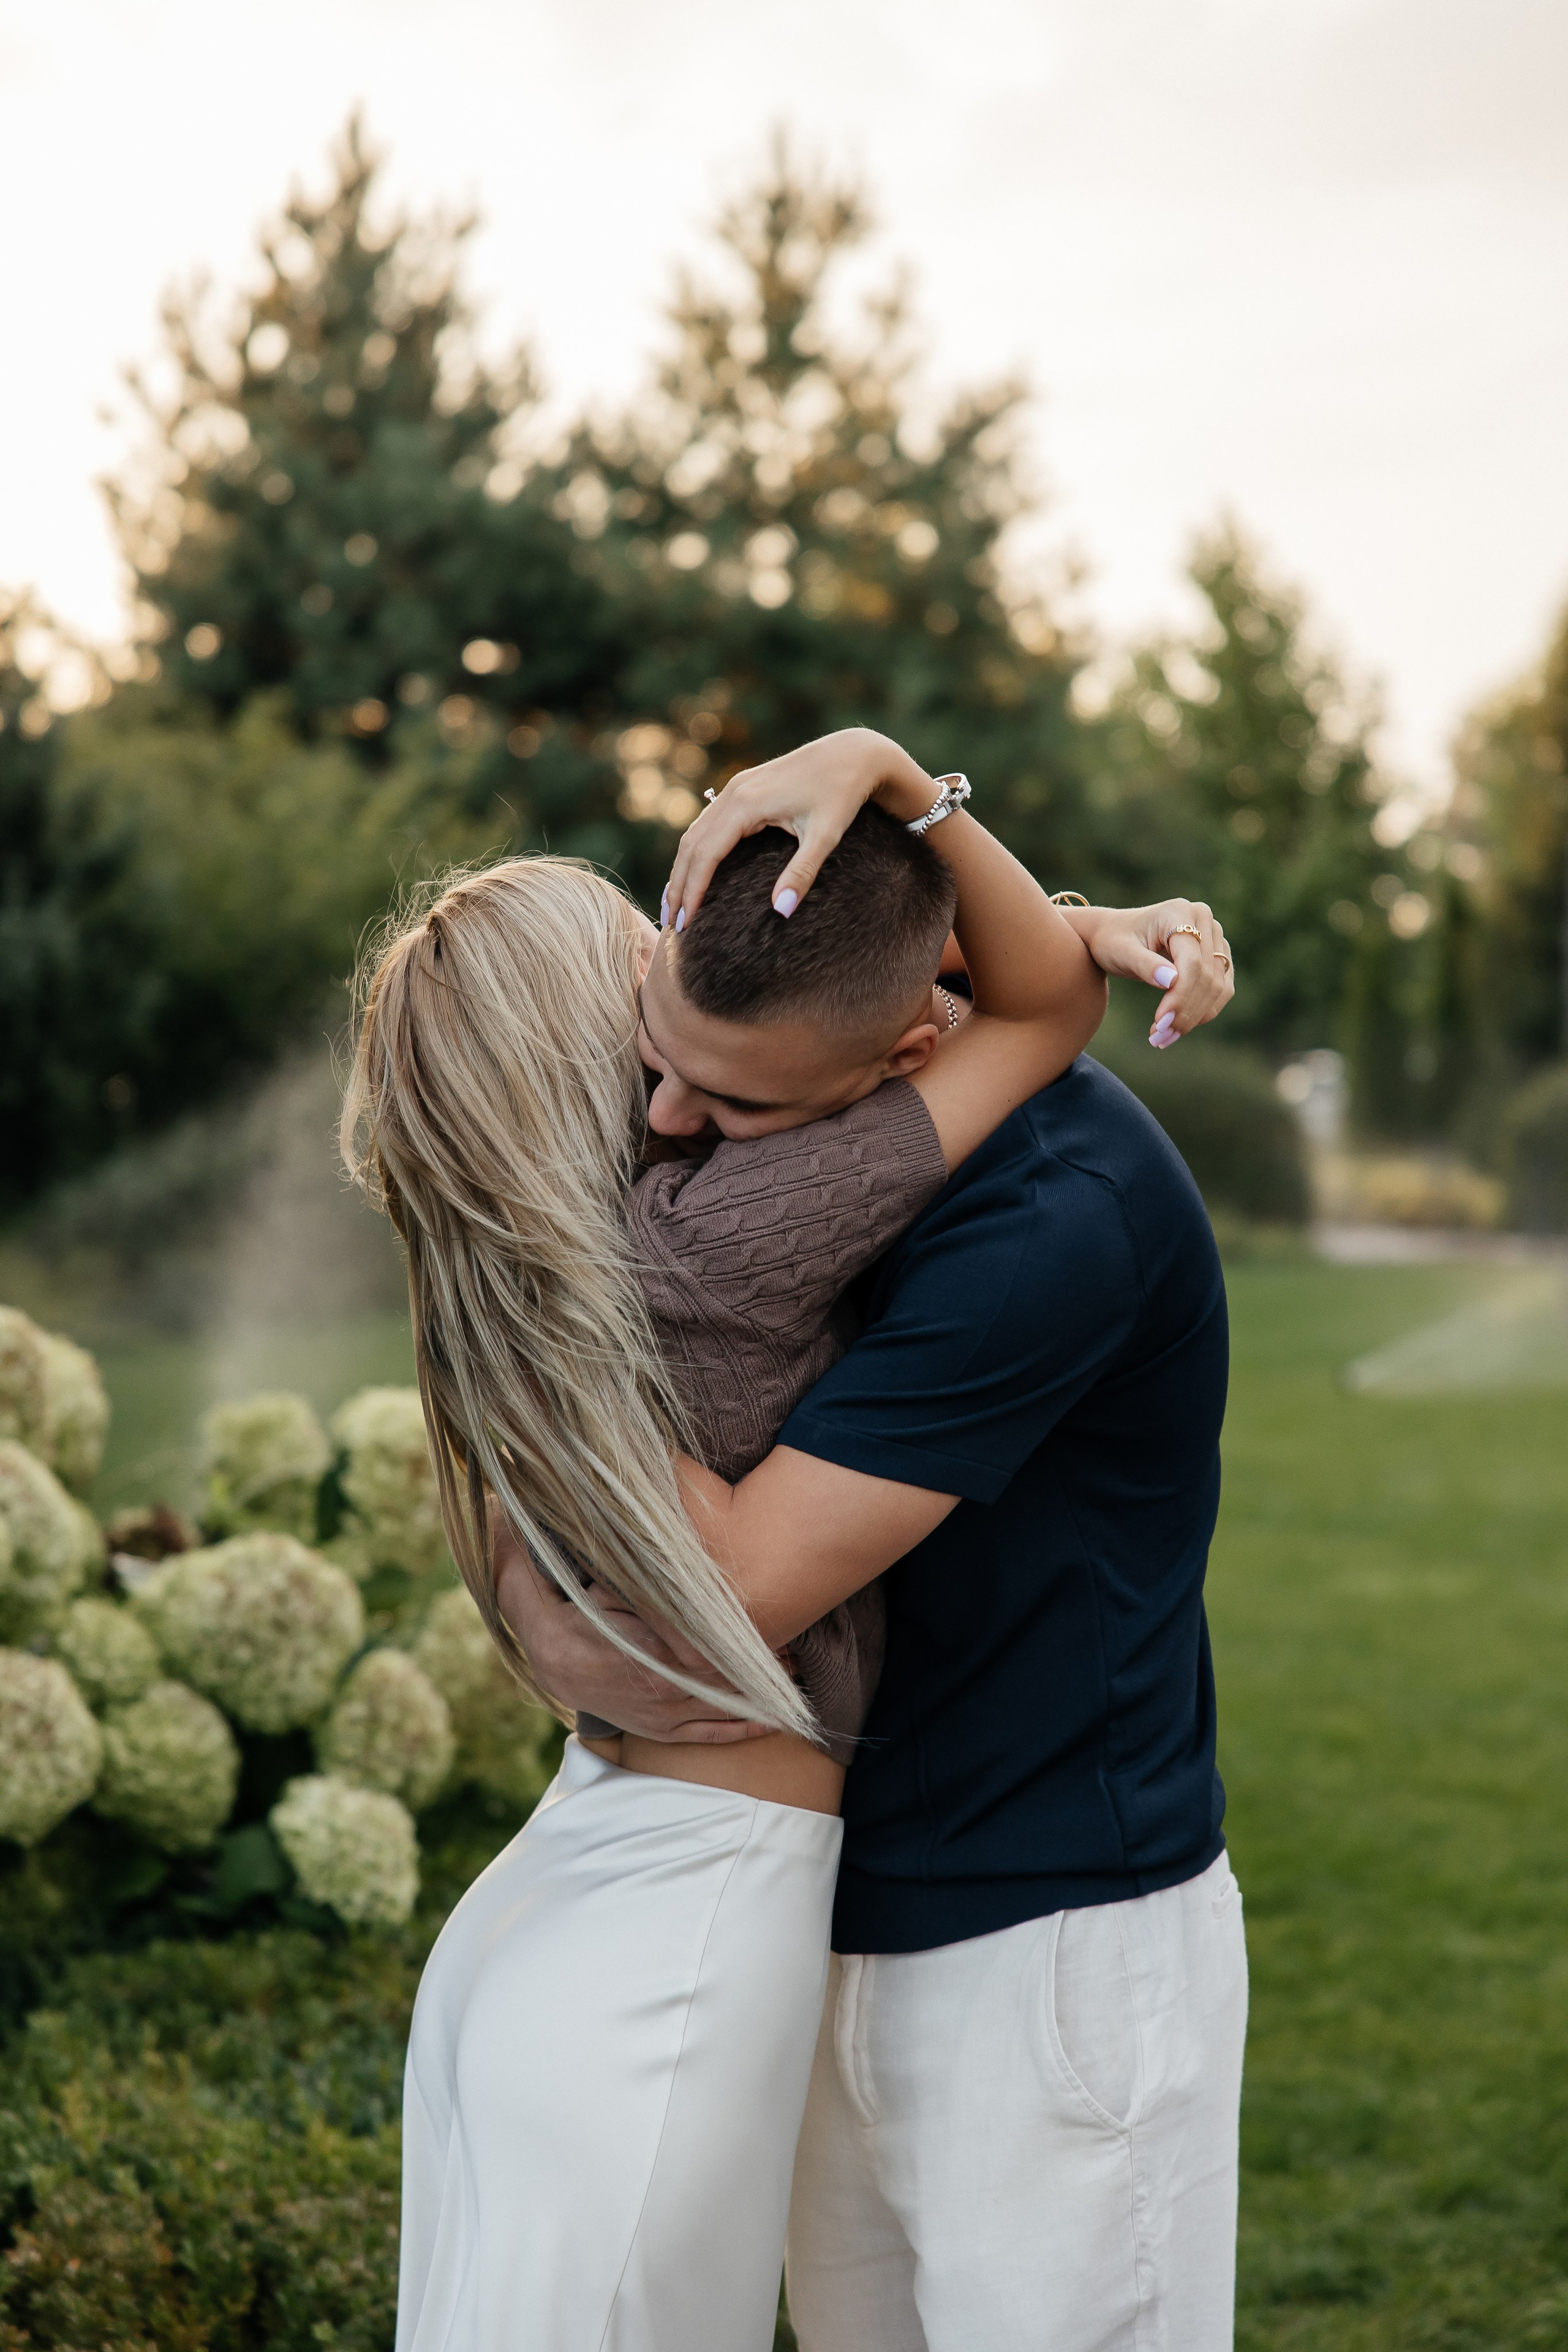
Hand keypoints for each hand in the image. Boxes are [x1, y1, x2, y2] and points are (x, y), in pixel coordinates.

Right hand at [490, 1512, 770, 1743]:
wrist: (553, 1662)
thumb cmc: (585, 1616)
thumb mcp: (610, 1588)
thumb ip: (644, 1582)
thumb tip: (672, 1554)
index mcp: (658, 1652)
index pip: (717, 1648)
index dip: (753, 1640)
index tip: (783, 1624)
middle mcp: (667, 1688)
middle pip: (730, 1678)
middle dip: (766, 1668)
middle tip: (799, 1653)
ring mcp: (664, 1714)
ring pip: (726, 1707)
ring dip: (762, 1696)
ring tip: (798, 1681)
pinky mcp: (660, 1731)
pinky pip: (708, 1735)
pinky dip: (741, 1730)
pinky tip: (770, 1722)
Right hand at [664, 727, 932, 929]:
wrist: (853, 754)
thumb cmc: (843, 794)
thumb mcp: (826, 836)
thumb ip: (802, 873)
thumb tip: (782, 912)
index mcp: (746, 804)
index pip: (705, 854)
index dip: (692, 891)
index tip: (685, 923)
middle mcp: (734, 792)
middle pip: (691, 845)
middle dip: (678, 885)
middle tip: (672, 923)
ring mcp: (736, 787)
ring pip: (695, 832)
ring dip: (683, 868)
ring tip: (676, 903)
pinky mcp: (744, 788)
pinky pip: (708, 823)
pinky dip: (696, 851)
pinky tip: (695, 872)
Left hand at [1067, 899, 1234, 1046]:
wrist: (1113, 934)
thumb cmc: (1112, 940)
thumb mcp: (1121, 953)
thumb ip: (1145, 965)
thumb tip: (1172, 981)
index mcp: (1180, 912)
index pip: (1192, 962)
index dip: (1180, 996)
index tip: (1161, 1023)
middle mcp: (1203, 920)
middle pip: (1208, 976)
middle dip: (1185, 1012)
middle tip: (1159, 1038)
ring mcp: (1214, 937)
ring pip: (1218, 986)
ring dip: (1195, 1017)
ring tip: (1164, 1037)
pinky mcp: (1216, 956)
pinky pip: (1220, 989)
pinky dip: (1202, 1011)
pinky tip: (1178, 1027)